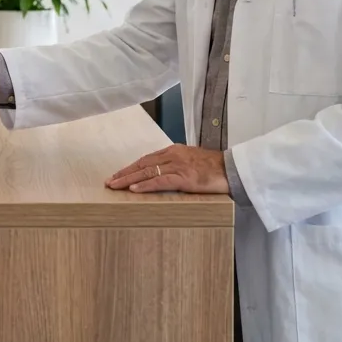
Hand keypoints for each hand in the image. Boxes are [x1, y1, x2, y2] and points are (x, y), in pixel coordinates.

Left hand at [105, 144, 229, 193]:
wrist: (232, 169)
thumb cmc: (214, 168)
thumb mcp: (191, 162)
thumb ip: (176, 165)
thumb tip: (163, 174)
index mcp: (173, 151)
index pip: (146, 159)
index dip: (131, 168)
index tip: (118, 175)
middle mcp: (173, 156)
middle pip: (142, 164)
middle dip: (124, 173)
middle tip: (109, 181)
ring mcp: (178, 166)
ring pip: (147, 172)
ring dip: (129, 180)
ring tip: (115, 186)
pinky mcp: (184, 178)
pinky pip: (160, 181)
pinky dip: (145, 186)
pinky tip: (134, 190)